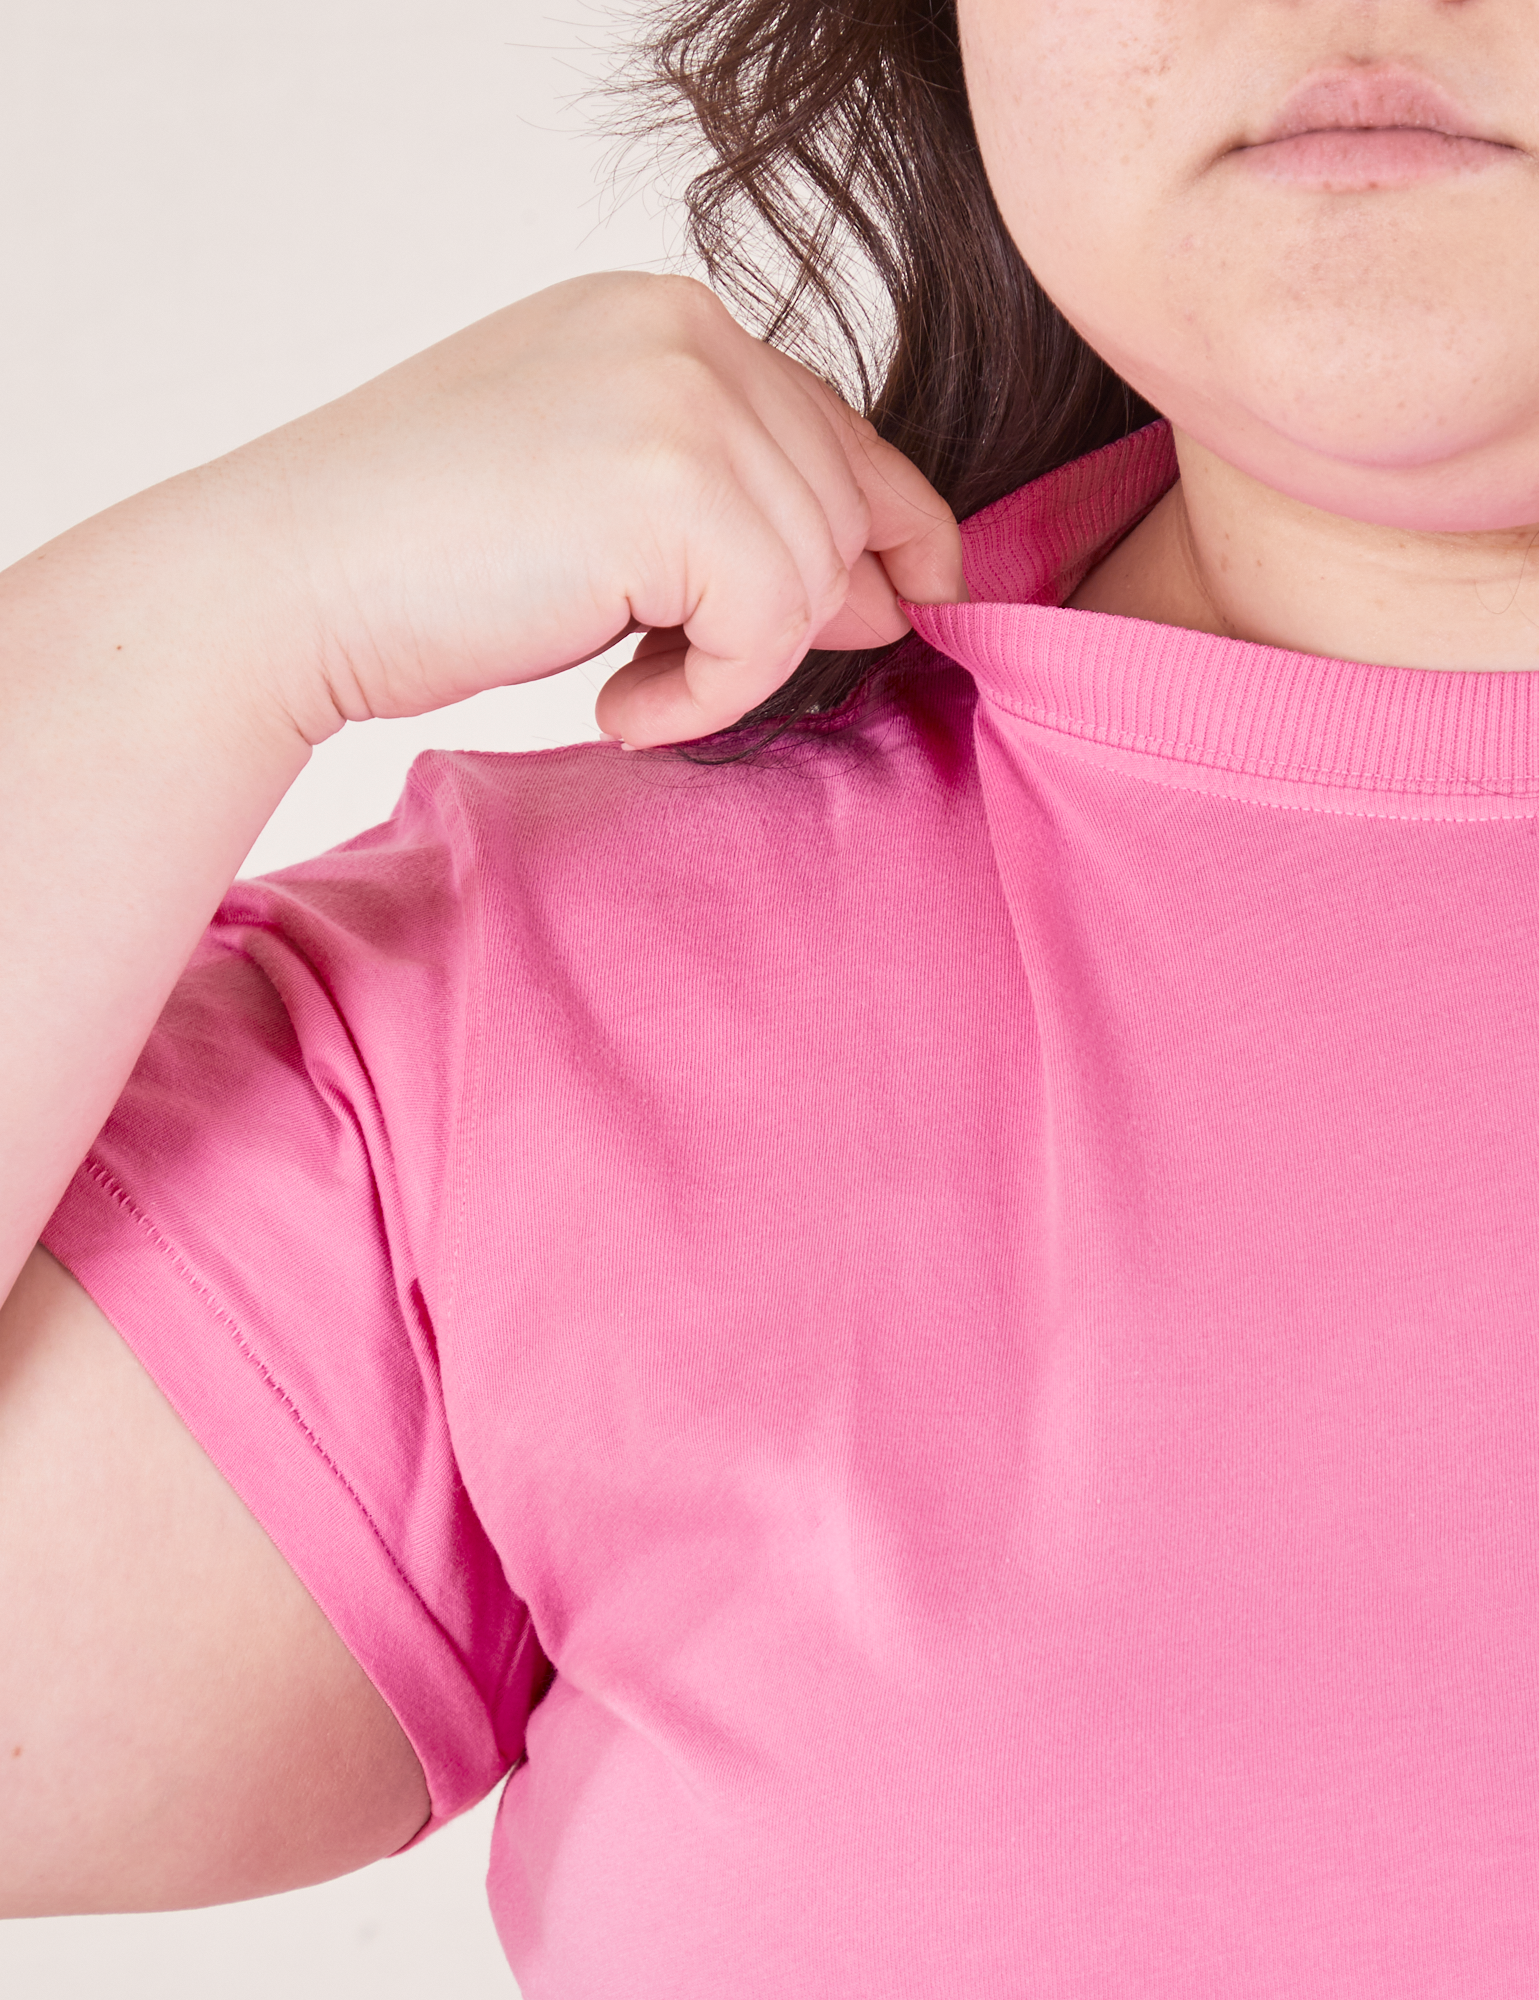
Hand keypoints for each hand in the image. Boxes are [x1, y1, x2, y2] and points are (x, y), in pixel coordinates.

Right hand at [222, 272, 964, 749]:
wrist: (286, 582)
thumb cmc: (417, 558)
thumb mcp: (604, 514)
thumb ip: (737, 516)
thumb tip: (892, 591)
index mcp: (664, 318)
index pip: (831, 423)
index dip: (885, 522)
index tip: (906, 597)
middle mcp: (686, 330)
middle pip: (838, 502)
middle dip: (790, 615)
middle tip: (674, 676)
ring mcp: (681, 395)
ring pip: (814, 571)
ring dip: (735, 663)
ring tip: (626, 686)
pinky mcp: (672, 483)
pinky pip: (771, 626)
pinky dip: (711, 693)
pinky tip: (618, 703)